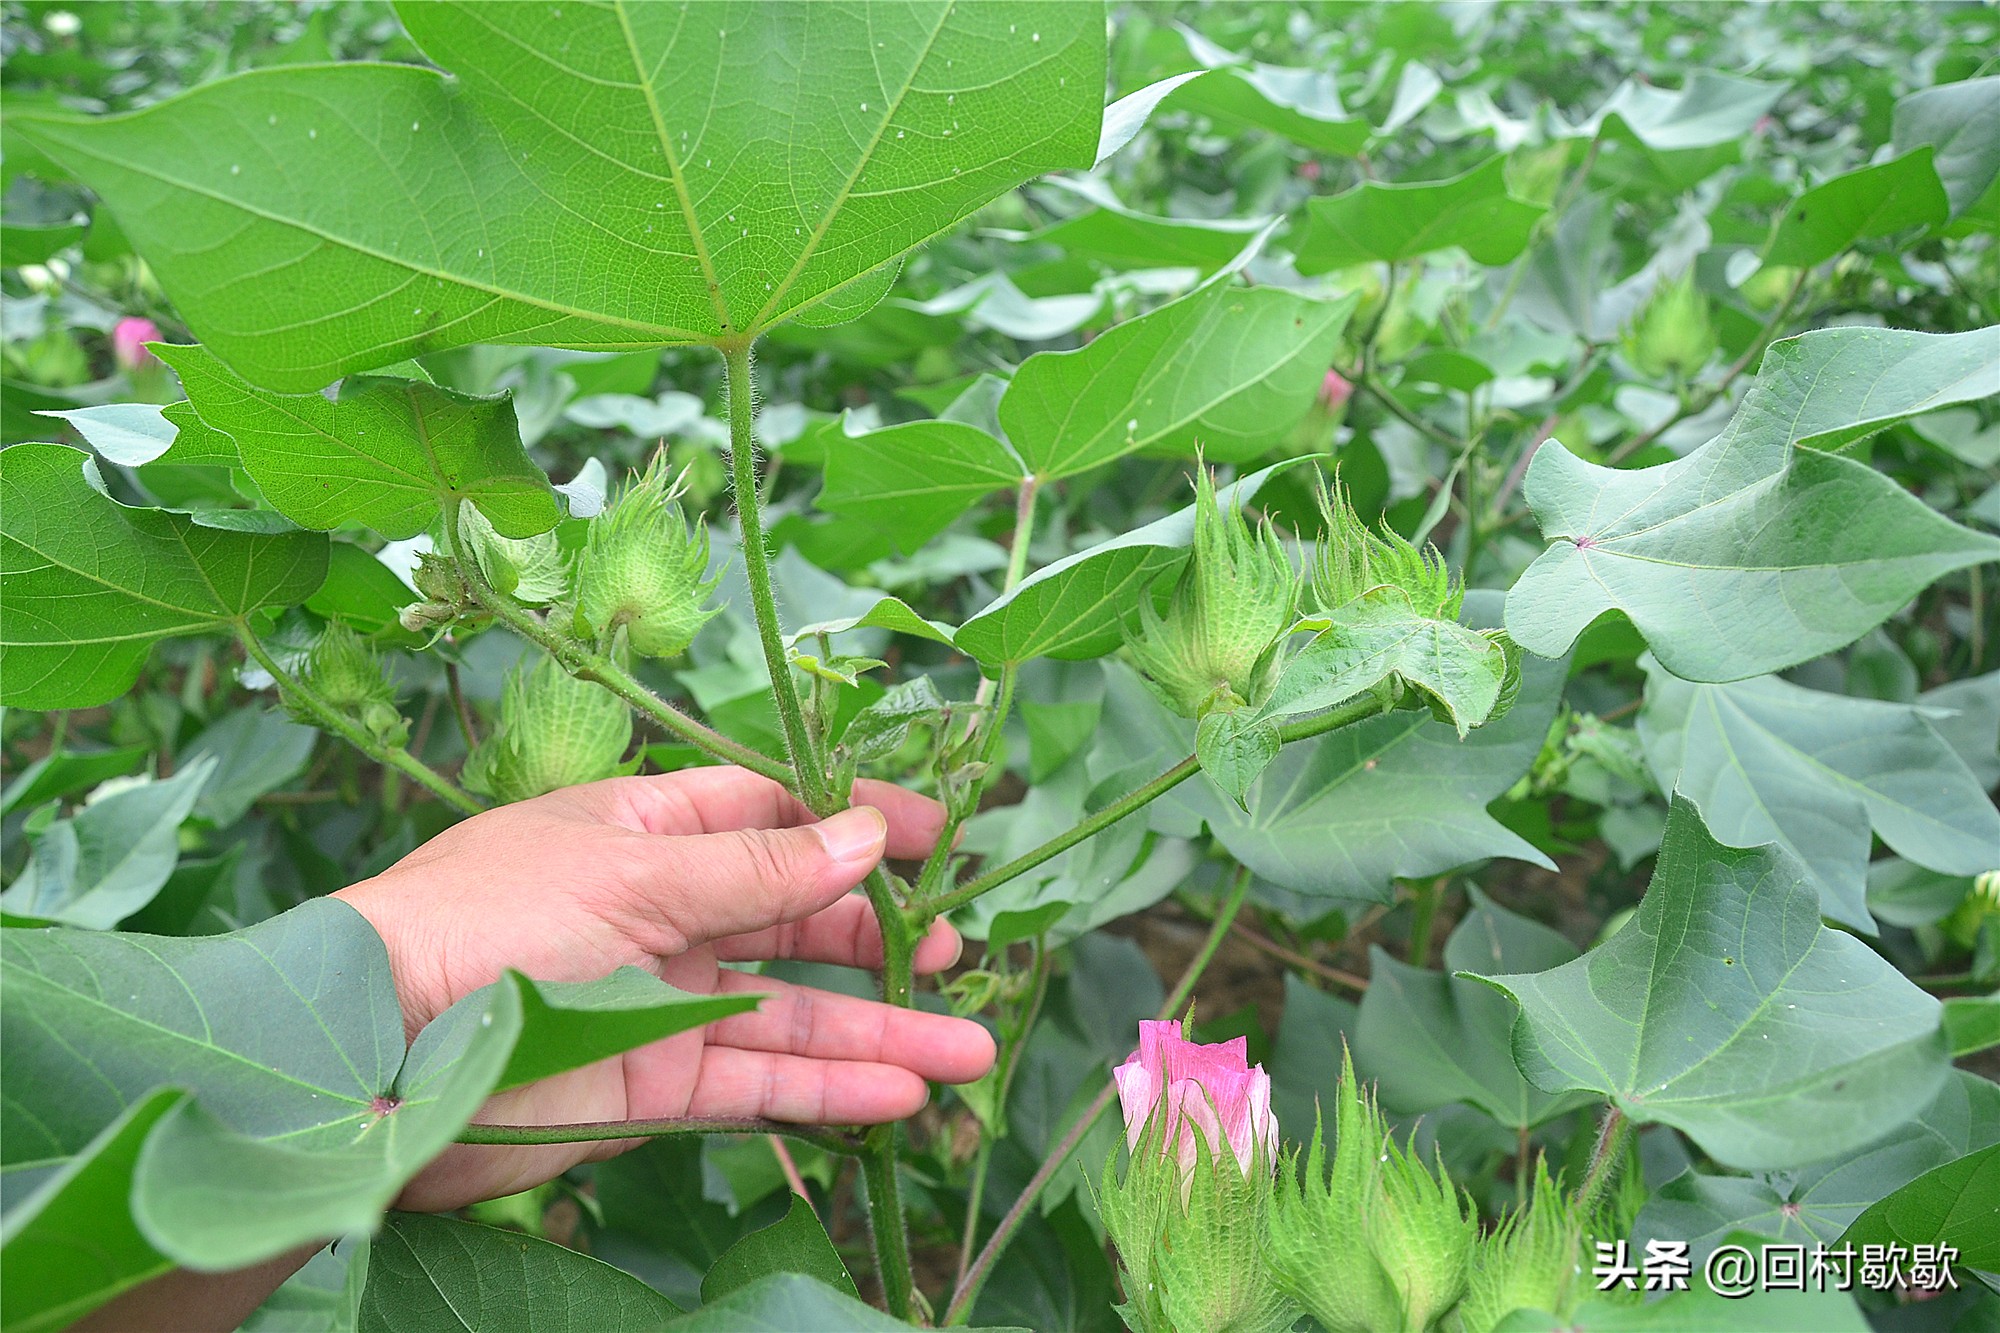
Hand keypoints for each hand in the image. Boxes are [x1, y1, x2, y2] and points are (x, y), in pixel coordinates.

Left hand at [333, 767, 992, 1209]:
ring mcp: (660, 1003)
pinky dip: (829, 1090)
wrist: (372, 1053)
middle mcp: (661, 911)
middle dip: (877, 932)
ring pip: (791, 1012)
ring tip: (972, 1048)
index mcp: (645, 829)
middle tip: (956, 945)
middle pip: (794, 915)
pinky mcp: (651, 1087)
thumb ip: (757, 868)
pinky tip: (902, 1093)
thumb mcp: (633, 870)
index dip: (852, 821)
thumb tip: (862, 836)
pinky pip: (758, 1085)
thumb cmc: (491, 919)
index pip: (769, 813)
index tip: (936, 835)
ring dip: (880, 1029)